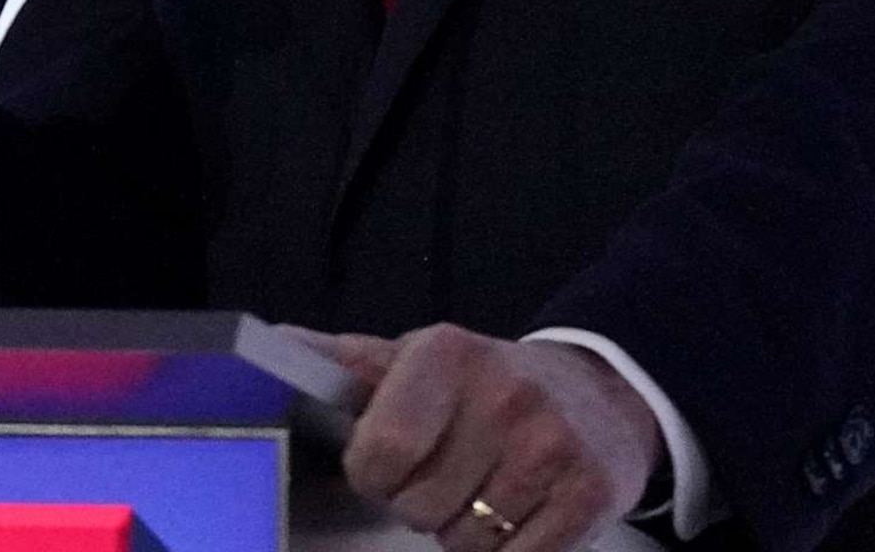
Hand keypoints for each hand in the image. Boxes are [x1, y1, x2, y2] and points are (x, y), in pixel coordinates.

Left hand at [301, 324, 659, 551]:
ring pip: (468, 542)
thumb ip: (345, 363)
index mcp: (448, 354)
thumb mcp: (416, 358)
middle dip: (425, 505)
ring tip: (488, 487)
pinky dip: (512, 550)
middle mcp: (504, 394)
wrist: (601, 391)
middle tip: (450, 474)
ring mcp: (551, 444)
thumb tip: (273, 344)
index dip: (376, 475)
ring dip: (469, 531)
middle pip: (420, 508)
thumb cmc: (487, 383)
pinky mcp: (590, 492)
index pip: (381, 452)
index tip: (391, 464)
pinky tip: (522, 509)